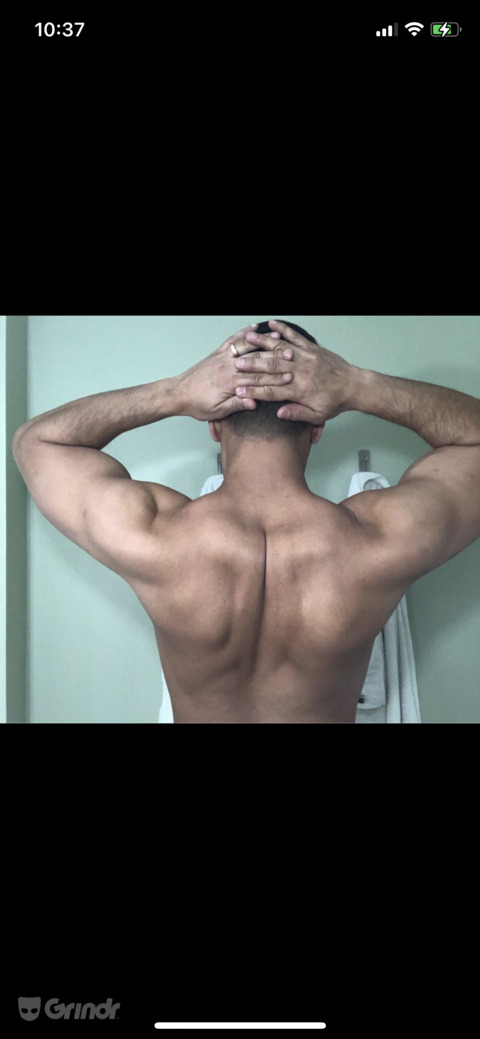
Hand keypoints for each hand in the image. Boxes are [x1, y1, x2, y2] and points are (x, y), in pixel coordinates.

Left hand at [177, 323, 295, 421]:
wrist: (178, 394)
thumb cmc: (197, 405)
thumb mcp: (217, 411)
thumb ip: (236, 405)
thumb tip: (254, 403)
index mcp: (229, 384)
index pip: (257, 380)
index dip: (274, 379)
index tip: (289, 378)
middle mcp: (227, 367)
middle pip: (255, 361)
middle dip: (274, 357)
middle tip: (290, 354)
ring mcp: (222, 358)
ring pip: (245, 346)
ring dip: (262, 341)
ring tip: (277, 335)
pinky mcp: (217, 353)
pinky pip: (232, 340)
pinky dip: (243, 333)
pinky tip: (253, 328)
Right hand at [232, 319, 356, 424]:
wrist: (353, 386)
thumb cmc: (334, 402)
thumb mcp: (316, 415)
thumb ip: (296, 414)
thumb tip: (278, 413)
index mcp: (299, 390)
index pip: (271, 391)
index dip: (254, 390)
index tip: (238, 390)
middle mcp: (301, 372)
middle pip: (271, 368)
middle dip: (252, 365)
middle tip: (236, 363)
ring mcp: (306, 357)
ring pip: (280, 349)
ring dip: (263, 343)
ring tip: (248, 338)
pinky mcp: (312, 348)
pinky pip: (295, 337)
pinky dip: (284, 330)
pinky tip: (272, 324)